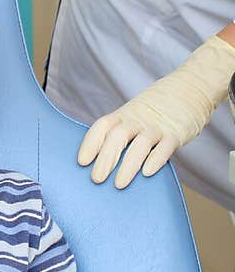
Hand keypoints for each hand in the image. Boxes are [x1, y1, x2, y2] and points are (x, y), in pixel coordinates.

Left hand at [77, 33, 234, 187]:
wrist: (190, 87)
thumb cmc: (155, 110)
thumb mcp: (134, 114)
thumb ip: (120, 133)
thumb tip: (99, 162)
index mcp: (124, 115)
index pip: (103, 126)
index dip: (90, 143)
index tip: (81, 162)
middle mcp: (138, 119)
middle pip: (118, 136)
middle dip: (106, 158)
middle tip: (96, 179)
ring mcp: (157, 126)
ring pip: (141, 144)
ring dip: (128, 164)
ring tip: (119, 184)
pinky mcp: (177, 133)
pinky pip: (166, 146)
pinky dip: (156, 159)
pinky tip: (147, 173)